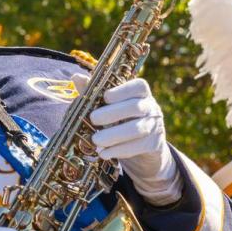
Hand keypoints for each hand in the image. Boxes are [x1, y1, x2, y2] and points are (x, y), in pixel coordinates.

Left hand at [74, 74, 182, 205]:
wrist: (142, 144)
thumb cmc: (121, 117)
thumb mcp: (110, 104)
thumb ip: (95, 91)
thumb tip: (76, 77)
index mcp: (141, 92)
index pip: (138, 86)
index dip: (122, 91)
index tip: (105, 97)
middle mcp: (151, 107)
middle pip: (135, 107)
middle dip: (112, 114)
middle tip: (93, 119)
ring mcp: (154, 126)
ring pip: (136, 129)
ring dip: (113, 136)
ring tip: (95, 141)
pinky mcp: (154, 144)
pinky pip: (137, 147)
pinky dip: (118, 150)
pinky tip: (104, 153)